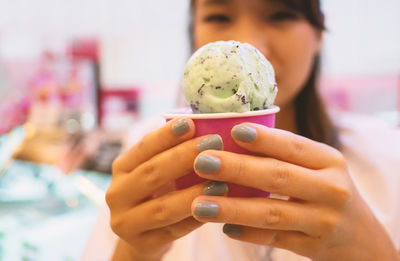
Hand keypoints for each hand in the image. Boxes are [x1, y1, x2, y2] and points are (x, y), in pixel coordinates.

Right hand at [106, 117, 223, 260]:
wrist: (142, 236)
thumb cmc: (156, 194)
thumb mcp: (156, 171)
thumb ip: (172, 152)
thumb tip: (204, 124)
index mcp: (121, 169)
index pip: (143, 148)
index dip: (166, 135)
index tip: (190, 122)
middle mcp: (117, 194)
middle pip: (152, 173)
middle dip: (184, 157)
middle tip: (214, 142)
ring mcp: (125, 222)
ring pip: (162, 207)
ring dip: (193, 193)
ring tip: (221, 182)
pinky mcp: (142, 244)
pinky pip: (174, 231)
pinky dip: (195, 219)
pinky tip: (215, 208)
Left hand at [191, 123, 398, 260]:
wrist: (360, 236)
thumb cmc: (326, 189)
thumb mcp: (318, 166)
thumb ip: (284, 154)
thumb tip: (232, 135)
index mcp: (328, 160)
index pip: (293, 145)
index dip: (264, 138)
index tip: (232, 130)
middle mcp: (330, 188)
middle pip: (278, 176)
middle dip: (237, 169)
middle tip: (202, 162)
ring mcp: (323, 220)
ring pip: (272, 213)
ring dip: (233, 208)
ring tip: (200, 204)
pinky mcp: (313, 245)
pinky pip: (274, 239)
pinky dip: (248, 233)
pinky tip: (224, 228)